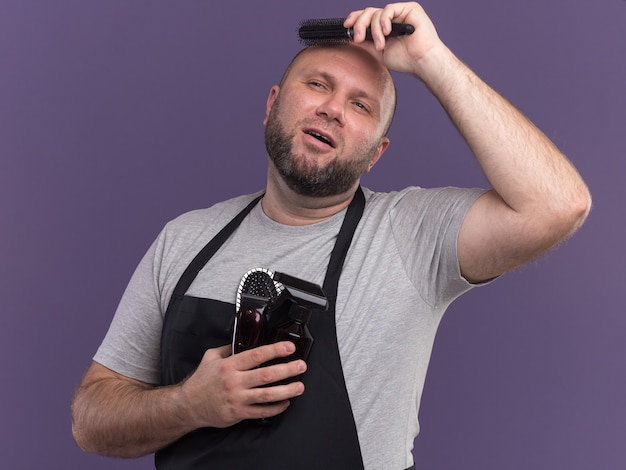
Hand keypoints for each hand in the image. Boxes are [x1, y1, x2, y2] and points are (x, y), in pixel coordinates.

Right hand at [179, 342, 306, 427]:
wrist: (188, 406)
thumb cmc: (200, 382)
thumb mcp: (210, 358)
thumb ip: (227, 348)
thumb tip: (242, 340)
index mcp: (229, 365)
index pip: (256, 355)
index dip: (275, 350)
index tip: (288, 348)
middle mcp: (234, 381)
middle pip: (266, 375)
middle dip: (287, 370)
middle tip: (300, 366)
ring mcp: (237, 398)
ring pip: (267, 395)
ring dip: (286, 390)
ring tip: (299, 386)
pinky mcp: (238, 413)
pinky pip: (261, 412)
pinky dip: (276, 408)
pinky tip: (285, 403)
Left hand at [344, 2, 445, 77]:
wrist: (421, 61)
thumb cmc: (405, 59)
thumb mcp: (378, 52)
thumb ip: (366, 43)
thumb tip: (350, 37)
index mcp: (384, 27)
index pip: (366, 18)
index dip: (355, 19)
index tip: (346, 26)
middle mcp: (391, 18)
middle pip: (368, 13)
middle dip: (360, 25)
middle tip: (359, 38)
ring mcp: (399, 13)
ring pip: (377, 13)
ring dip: (375, 30)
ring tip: (381, 45)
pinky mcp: (409, 9)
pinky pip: (389, 9)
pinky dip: (384, 21)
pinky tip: (387, 32)